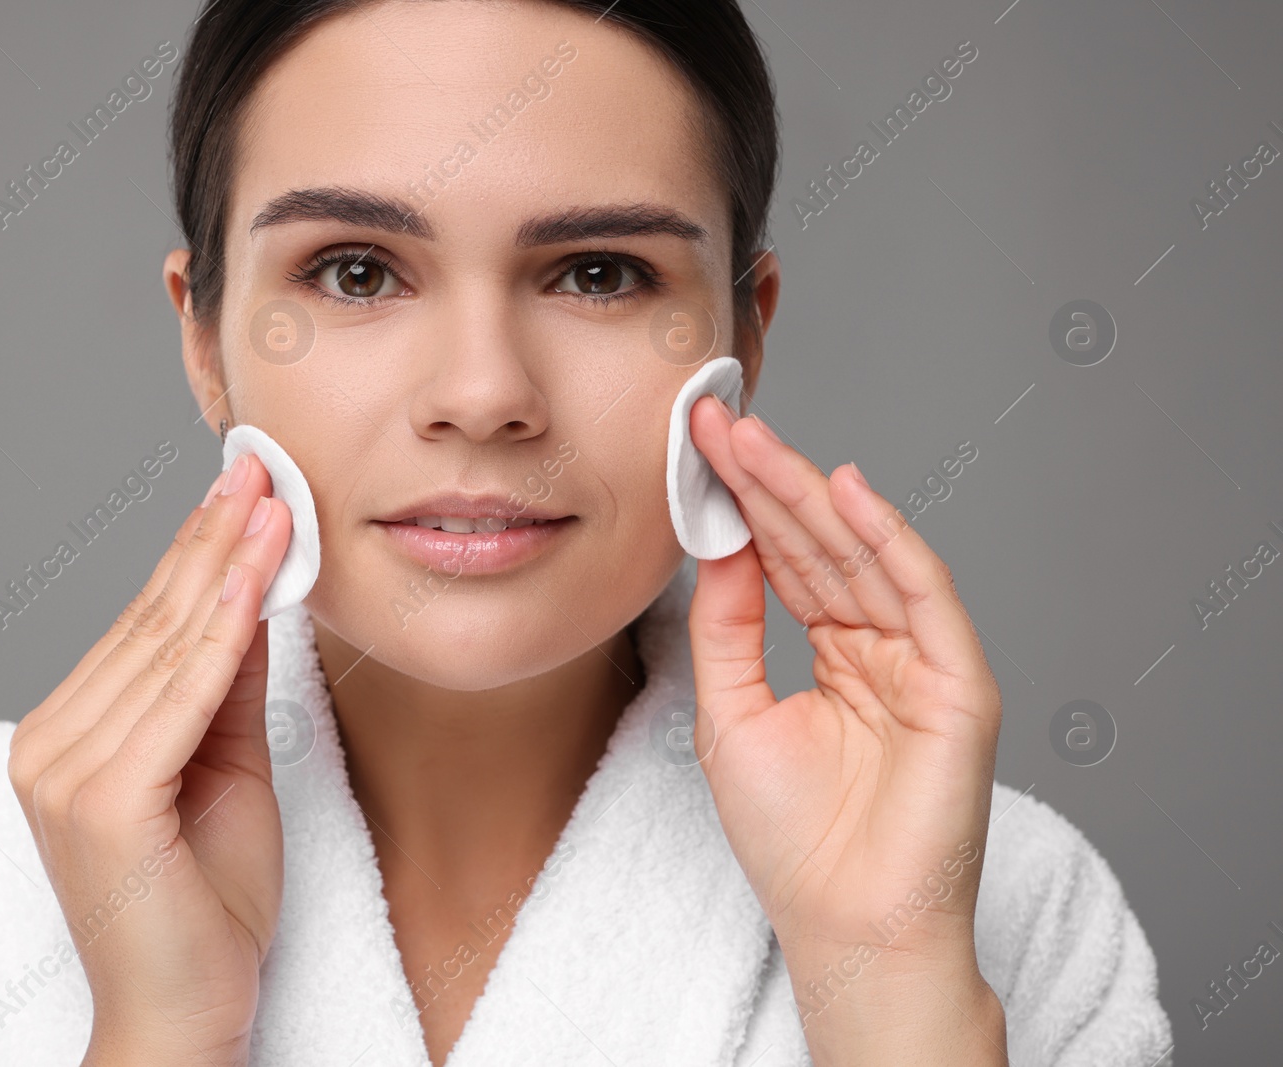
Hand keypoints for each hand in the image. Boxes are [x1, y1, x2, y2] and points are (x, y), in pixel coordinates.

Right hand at [7, 453, 292, 1066]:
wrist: (184, 1015)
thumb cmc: (206, 908)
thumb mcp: (228, 772)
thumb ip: (228, 688)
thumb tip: (251, 600)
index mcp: (69, 737)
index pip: (145, 627)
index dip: (198, 552)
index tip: (243, 490)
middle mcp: (50, 744)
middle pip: (151, 622)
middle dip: (213, 537)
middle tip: (260, 467)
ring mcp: (66, 770)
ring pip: (165, 645)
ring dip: (225, 565)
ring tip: (272, 499)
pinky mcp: (102, 797)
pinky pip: (181, 694)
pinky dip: (223, 628)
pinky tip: (255, 573)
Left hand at [685, 396, 1005, 1061]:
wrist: (845, 923)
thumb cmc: (793, 840)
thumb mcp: (732, 713)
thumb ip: (728, 628)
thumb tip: (718, 547)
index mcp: (834, 656)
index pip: (788, 560)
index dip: (745, 504)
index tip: (701, 451)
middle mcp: (880, 647)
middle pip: (822, 545)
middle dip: (769, 482)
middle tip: (720, 425)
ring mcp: (922, 661)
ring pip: (864, 556)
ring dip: (811, 495)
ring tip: (758, 442)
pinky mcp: (959, 683)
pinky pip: (922, 595)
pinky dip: (887, 539)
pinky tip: (843, 491)